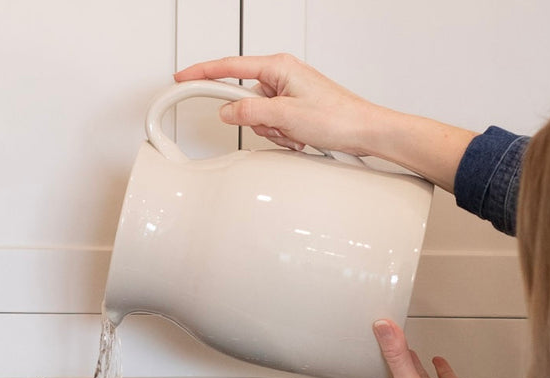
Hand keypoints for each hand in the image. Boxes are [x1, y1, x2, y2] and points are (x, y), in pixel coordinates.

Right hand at [173, 54, 475, 190]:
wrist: (366, 131)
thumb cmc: (338, 117)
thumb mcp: (286, 116)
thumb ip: (251, 113)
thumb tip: (227, 111)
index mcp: (278, 67)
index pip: (229, 67)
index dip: (203, 74)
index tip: (182, 78)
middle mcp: (282, 75)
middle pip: (245, 99)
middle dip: (256, 121)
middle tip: (279, 127)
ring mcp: (288, 93)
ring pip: (259, 117)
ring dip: (273, 131)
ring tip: (297, 134)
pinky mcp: (295, 110)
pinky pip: (273, 125)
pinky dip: (283, 136)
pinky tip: (301, 138)